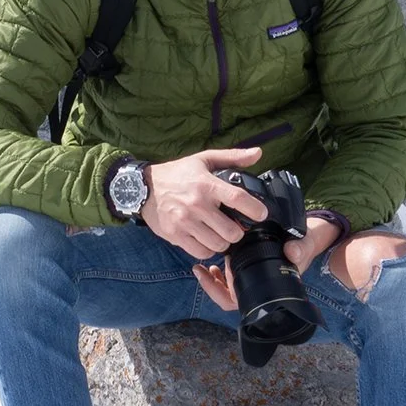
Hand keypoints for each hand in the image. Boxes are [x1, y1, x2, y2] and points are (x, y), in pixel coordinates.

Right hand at [142, 147, 266, 259]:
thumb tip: (258, 153)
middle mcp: (196, 204)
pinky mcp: (176, 235)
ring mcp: (185, 222)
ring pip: (218, 244)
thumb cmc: (177, 174)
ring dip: (224, 242)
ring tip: (221, 234)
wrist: (144, 188)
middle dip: (239, 231)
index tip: (261, 214)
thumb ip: (232, 157)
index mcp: (206, 184)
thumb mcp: (203, 160)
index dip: (255, 210)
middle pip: (231, 231)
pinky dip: (209, 249)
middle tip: (236, 227)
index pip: (237, 199)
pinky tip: (207, 240)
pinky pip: (202, 252)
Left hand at [192, 213, 339, 311]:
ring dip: (212, 280)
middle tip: (201, 268)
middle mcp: (259, 287)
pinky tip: (213, 260)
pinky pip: (229, 278)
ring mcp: (252, 279)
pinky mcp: (248, 269)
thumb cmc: (306, 244)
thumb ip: (301, 248)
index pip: (243, 301)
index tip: (214, 272)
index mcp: (271, 287)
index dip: (224, 291)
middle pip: (228, 298)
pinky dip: (218, 272)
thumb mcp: (305, 244)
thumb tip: (292, 253)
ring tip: (201, 266)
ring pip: (226, 290)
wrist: (309, 236)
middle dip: (212, 286)